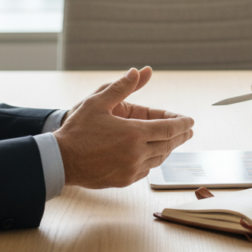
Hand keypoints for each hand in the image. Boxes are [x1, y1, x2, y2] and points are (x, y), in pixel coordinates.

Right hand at [55, 67, 193, 188]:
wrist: (60, 161)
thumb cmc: (77, 130)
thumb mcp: (97, 102)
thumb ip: (122, 87)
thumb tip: (140, 71)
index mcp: (134, 133)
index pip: (169, 129)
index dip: (183, 124)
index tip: (191, 121)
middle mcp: (137, 153)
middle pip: (168, 145)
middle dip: (181, 136)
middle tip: (189, 131)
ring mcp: (131, 169)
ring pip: (159, 158)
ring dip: (169, 148)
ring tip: (173, 141)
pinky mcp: (125, 180)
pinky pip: (147, 169)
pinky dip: (154, 160)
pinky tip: (153, 154)